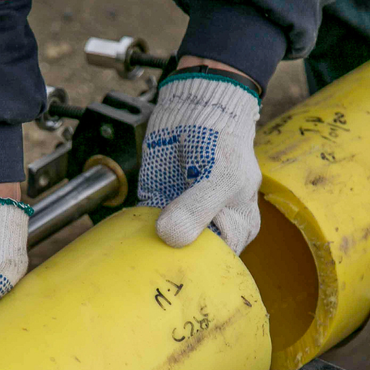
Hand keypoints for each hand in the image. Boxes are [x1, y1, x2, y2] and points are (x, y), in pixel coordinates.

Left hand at [137, 59, 261, 254]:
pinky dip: (137, 231)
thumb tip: (171, 237)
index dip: (200, 265)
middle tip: (156, 259)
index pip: (219, 261)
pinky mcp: (156, 205)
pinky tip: (131, 232)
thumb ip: (198, 207)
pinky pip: (145, 227)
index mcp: (238, 226)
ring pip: (165, 246)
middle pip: (191, 258)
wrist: (195, 105)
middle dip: (173, 261)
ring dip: (151, 248)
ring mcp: (182, 217)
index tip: (179, 263)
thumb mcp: (220, 175)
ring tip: (141, 248)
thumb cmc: (221, 139)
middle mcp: (211, 226)